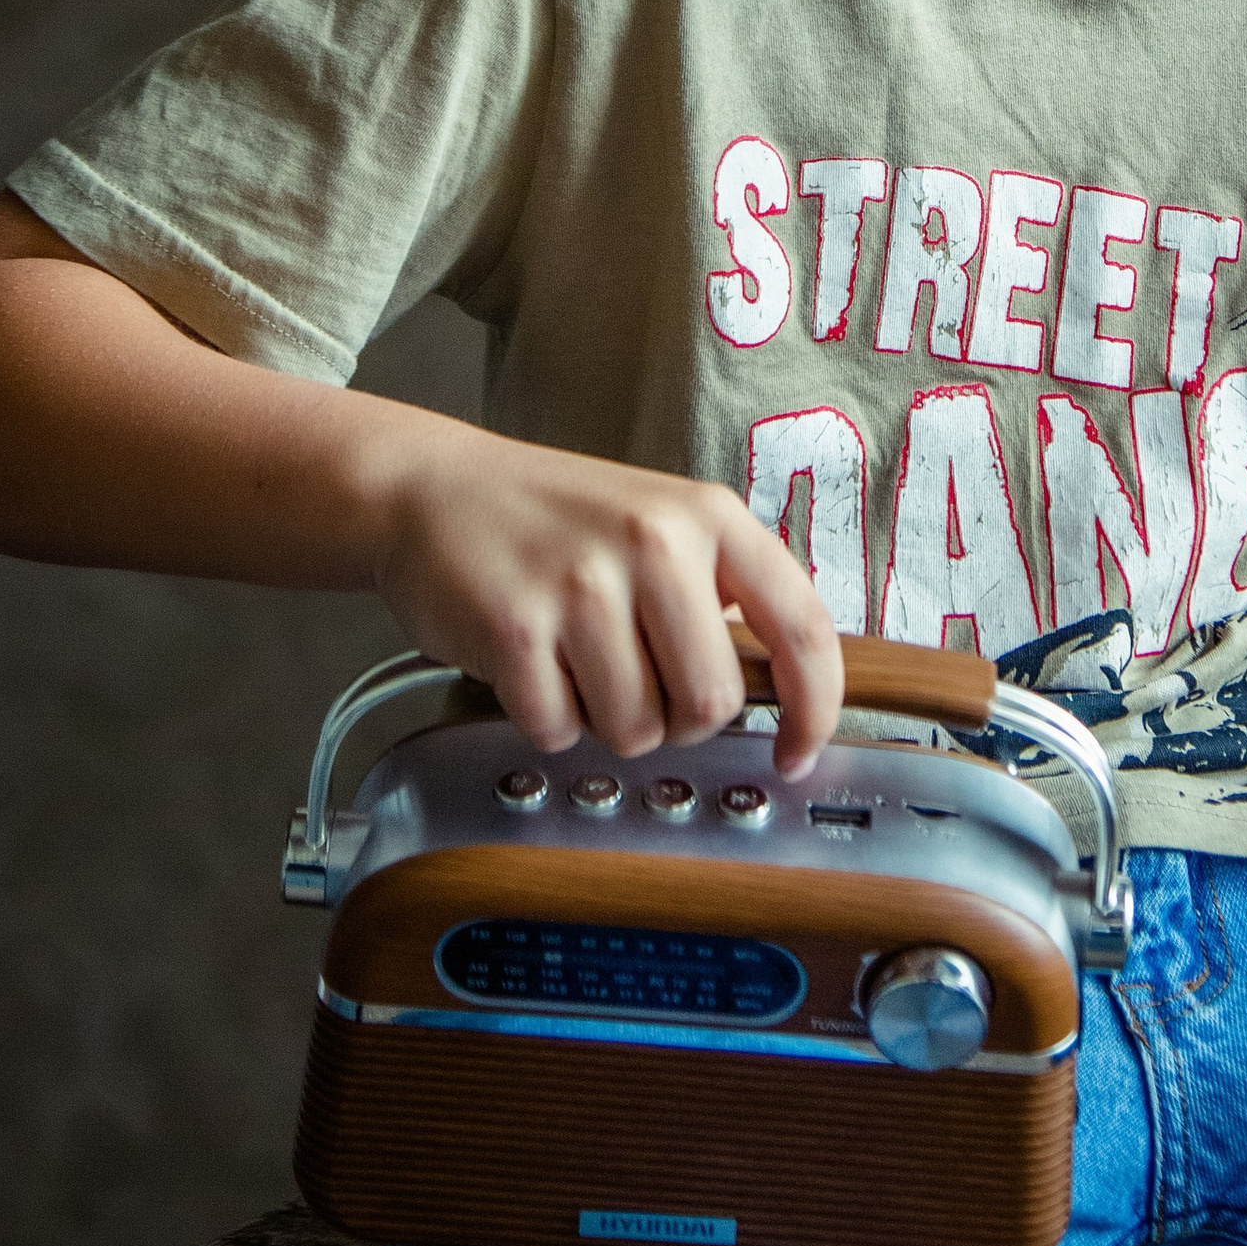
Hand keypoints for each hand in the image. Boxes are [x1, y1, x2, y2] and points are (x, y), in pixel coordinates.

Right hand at [368, 430, 843, 773]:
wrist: (432, 490)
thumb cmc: (554, 521)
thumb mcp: (660, 524)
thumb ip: (721, 594)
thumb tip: (783, 692)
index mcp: (708, 517)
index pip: (801, 626)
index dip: (814, 709)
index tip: (797, 754)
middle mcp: (654, 543)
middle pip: (712, 703)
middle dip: (678, 720)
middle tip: (638, 681)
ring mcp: (582, 586)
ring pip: (636, 729)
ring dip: (606, 720)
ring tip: (575, 658)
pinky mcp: (515, 630)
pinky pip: (559, 730)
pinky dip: (546, 718)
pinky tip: (531, 663)